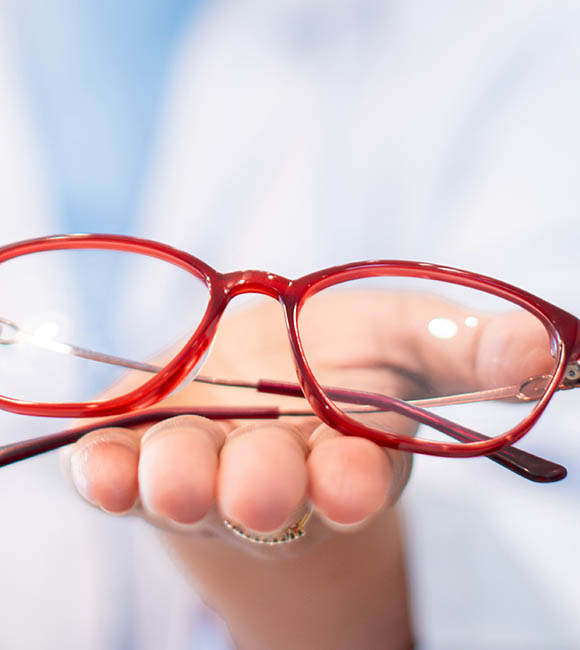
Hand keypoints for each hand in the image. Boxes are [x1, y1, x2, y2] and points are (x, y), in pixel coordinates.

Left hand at [64, 292, 548, 649]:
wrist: (248, 382)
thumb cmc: (327, 356)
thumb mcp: (398, 336)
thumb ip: (458, 342)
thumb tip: (540, 347)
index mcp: (337, 453)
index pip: (352, 481)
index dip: (354, 482)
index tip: (353, 479)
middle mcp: (265, 472)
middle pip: (264, 490)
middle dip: (265, 486)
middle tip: (262, 483)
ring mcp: (195, 468)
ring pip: (183, 485)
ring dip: (178, 479)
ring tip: (173, 469)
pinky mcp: (133, 453)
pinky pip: (112, 472)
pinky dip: (103, 470)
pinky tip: (97, 463)